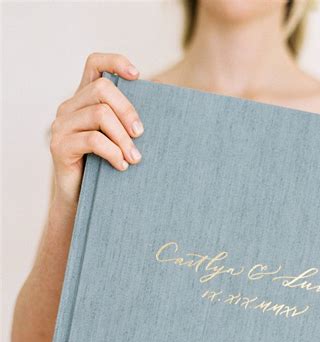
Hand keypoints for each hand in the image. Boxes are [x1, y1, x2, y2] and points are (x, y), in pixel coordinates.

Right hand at [49, 52, 144, 209]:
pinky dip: (112, 152)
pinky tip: (121, 166)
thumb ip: (127, 123)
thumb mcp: (118, 141)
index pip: (94, 64)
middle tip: (141, 135)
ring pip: (100, 114)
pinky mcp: (59, 146)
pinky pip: (93, 140)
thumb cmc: (104, 169)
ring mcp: (61, 126)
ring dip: (123, 137)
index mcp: (83, 100)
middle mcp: (69, 107)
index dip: (115, 62)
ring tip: (134, 158)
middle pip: (102, 89)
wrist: (80, 201)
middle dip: (127, 110)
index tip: (138, 75)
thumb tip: (160, 109)